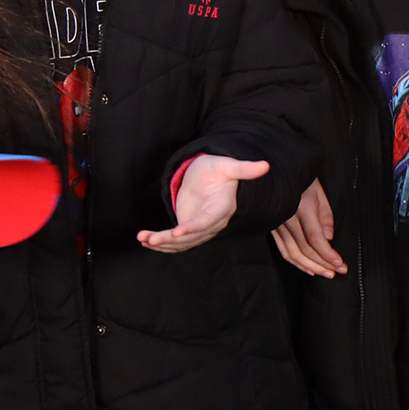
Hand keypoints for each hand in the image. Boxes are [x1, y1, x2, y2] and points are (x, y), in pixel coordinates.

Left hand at [140, 152, 266, 252]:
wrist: (210, 176)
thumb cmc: (218, 169)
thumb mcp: (228, 165)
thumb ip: (243, 168)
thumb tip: (265, 165)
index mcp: (222, 207)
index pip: (208, 221)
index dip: (193, 228)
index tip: (176, 232)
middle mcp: (213, 222)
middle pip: (192, 236)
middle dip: (170, 240)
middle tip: (150, 238)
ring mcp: (201, 228)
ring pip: (182, 243)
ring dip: (162, 243)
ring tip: (143, 238)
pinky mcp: (190, 229)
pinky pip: (177, 242)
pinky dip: (162, 244)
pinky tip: (146, 241)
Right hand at [273, 178, 345, 277]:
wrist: (278, 172)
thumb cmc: (302, 178)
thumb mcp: (319, 191)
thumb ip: (325, 215)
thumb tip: (329, 238)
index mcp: (301, 208)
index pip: (315, 238)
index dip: (327, 254)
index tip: (339, 263)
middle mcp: (287, 219)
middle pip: (305, 249)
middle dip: (322, 263)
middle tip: (337, 271)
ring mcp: (277, 225)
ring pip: (293, 253)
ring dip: (310, 266)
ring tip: (325, 273)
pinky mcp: (272, 229)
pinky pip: (283, 250)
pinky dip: (295, 262)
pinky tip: (307, 268)